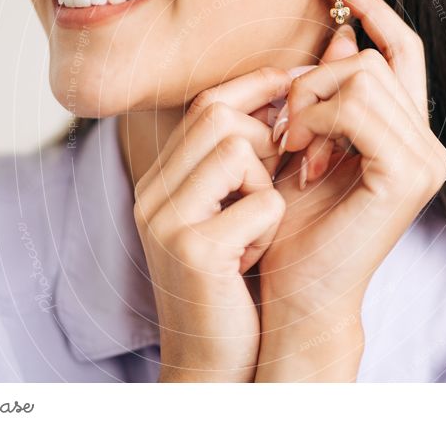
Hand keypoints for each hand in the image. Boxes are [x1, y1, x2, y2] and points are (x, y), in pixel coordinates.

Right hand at [133, 67, 291, 381]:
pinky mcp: (193, 250)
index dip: (254, 88)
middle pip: (217, 115)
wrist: (212, 360)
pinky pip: (261, 203)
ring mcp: (166, 220)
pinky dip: (270, 225)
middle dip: (264, 136)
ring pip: (238, 150)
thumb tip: (287, 90)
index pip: (205, 105)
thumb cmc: (232, 282)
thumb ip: (244, 161)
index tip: (293, 84)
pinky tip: (252, 256)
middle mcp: (152, 193)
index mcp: (160, 181)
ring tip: (256, 226)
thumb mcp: (232, 213)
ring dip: (266, 185)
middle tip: (278, 175)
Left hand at [256, 0, 445, 380]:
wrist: (295, 291)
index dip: (373, 11)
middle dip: (315, 82)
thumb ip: (329, 92)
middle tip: (287, 132)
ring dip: (310, 104)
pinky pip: (357, 106)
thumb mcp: (306, 143)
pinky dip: (318, 122)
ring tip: (294, 150)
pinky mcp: (409, 175)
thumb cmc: (293, 223)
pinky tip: (304, 160)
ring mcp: (425, 159)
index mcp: (406, 134)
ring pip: (363, 74)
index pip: (401, 51)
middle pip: (372, 58)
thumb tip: (342, 30)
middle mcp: (426, 143)